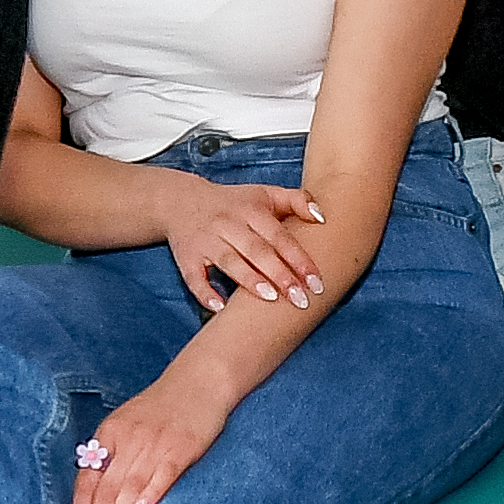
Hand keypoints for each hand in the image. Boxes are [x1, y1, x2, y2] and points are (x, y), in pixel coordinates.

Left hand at [70, 376, 229, 503]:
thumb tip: (95, 491)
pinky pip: (161, 476)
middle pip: (106, 487)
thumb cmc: (162, 407)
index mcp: (110, 433)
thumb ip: (111, 452)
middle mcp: (128, 439)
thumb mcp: (126, 423)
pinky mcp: (180, 448)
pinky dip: (147, 496)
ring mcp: (155, 443)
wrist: (199, 381)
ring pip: (128, 487)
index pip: (88, 476)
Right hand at [148, 168, 326, 312]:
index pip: (279, 236)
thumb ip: (297, 200)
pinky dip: (205, 292)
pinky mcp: (186, 256)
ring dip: (249, 281)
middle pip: (257, 251)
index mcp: (251, 210)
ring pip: (229, 261)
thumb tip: (323, 217)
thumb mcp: (264, 194)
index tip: (317, 282)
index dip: (299, 259)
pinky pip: (194, 277)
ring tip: (271, 300)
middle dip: (280, 275)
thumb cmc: (233, 203)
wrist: (181, 201)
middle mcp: (228, 224)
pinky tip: (219, 308)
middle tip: (301, 299)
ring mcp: (206, 240)